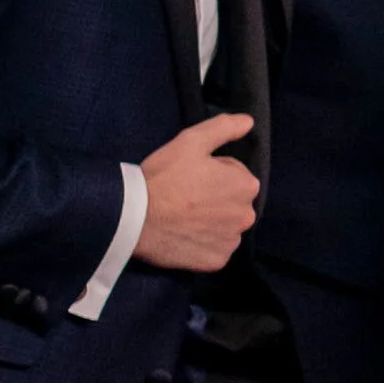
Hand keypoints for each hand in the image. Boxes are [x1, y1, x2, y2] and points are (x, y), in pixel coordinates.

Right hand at [136, 112, 258, 272]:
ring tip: (183, 216)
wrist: (135, 216)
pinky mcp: (217, 261)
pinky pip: (215, 249)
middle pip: (233, 202)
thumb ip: (224, 128)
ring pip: (225, 226)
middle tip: (185, 195)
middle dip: (216, 197)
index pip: (235, 175)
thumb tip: (248, 121)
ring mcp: (232, 241)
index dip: (212, 172)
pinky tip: (184, 234)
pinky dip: (203, 243)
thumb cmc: (164, 176)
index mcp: (246, 186)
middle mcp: (247, 216)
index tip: (191, 175)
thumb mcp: (192, 141)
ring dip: (211, 221)